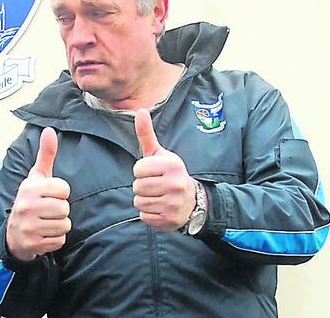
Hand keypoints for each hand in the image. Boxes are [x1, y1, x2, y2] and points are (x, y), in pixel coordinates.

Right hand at [6, 127, 70, 260]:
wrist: (13, 233)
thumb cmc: (30, 201)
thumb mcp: (36, 177)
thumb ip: (46, 154)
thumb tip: (50, 130)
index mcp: (29, 187)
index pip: (64, 189)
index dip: (61, 193)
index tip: (49, 195)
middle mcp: (27, 206)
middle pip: (65, 208)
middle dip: (60, 211)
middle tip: (47, 211)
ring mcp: (29, 226)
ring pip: (64, 225)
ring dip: (58, 226)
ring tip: (46, 222)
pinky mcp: (33, 244)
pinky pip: (59, 241)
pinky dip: (55, 239)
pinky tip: (44, 234)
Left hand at [133, 109, 195, 231]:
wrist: (192, 201)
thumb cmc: (170, 174)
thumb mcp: (160, 154)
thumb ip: (147, 134)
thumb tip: (140, 110)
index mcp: (173, 165)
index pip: (137, 169)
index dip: (141, 171)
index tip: (153, 173)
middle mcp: (175, 184)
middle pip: (137, 186)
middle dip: (142, 187)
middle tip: (156, 186)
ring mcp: (173, 203)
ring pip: (139, 202)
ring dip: (144, 201)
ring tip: (158, 197)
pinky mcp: (169, 220)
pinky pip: (144, 216)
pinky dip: (148, 214)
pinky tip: (160, 208)